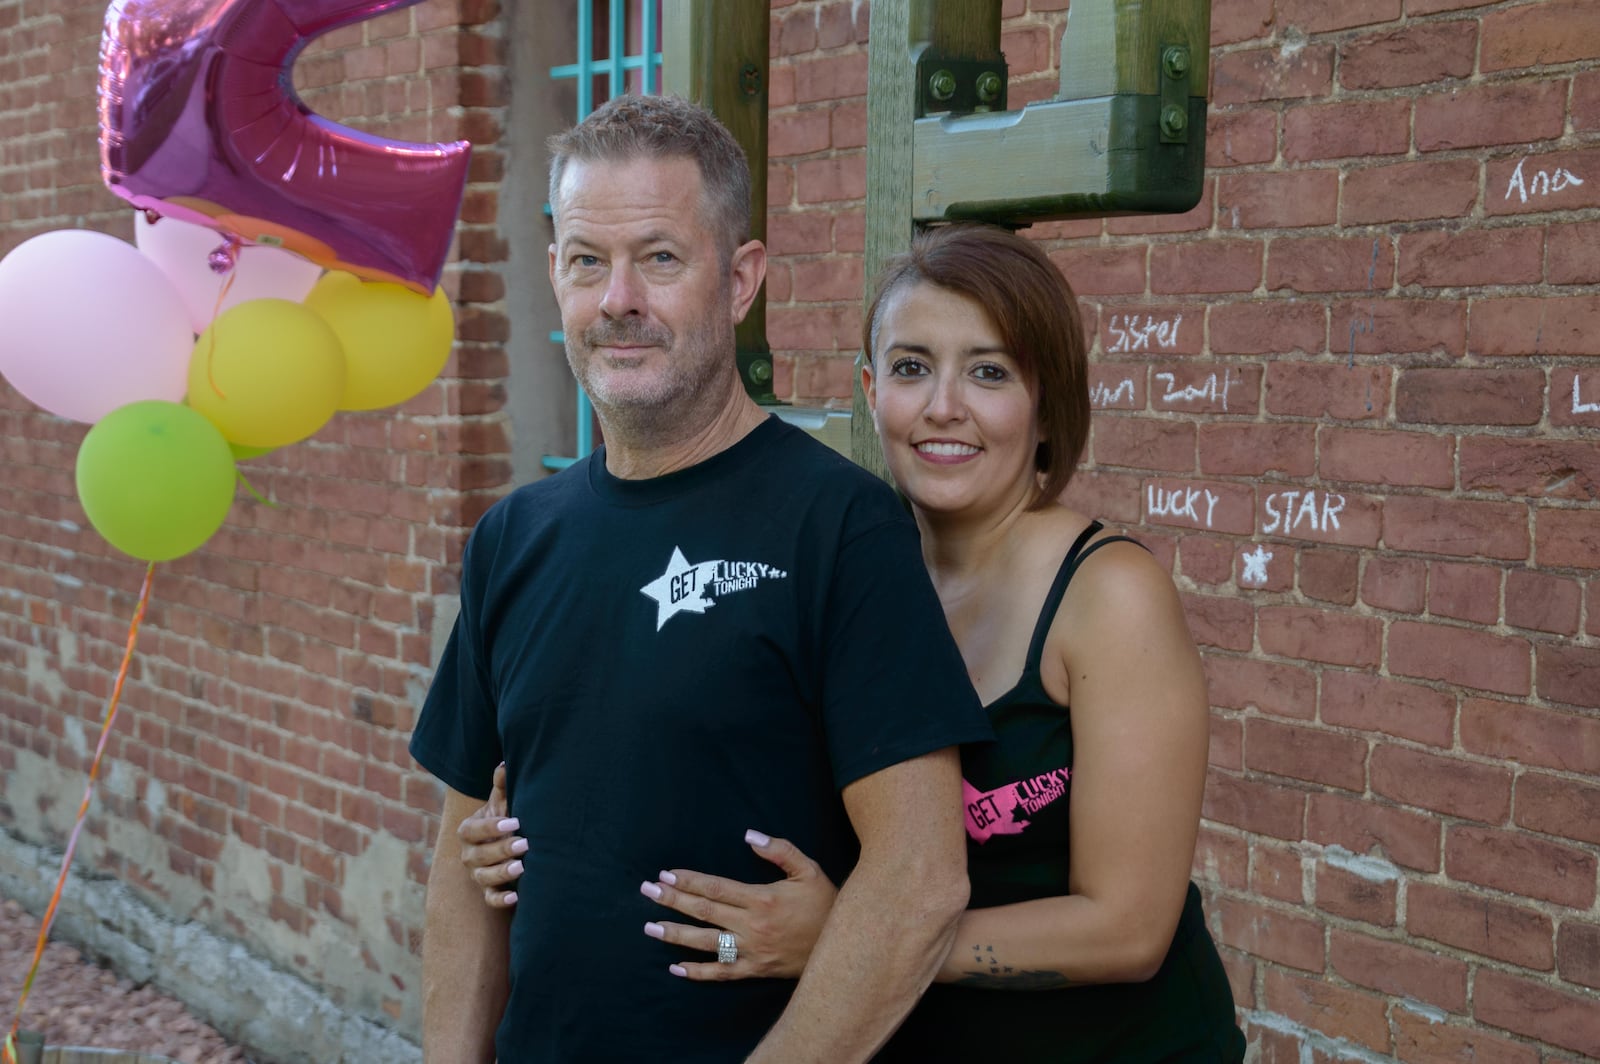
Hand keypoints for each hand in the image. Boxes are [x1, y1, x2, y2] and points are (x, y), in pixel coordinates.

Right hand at [456, 762, 524, 908]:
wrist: (505, 842)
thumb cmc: (504, 818)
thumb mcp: (502, 803)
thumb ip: (502, 787)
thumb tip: (504, 764)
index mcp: (468, 832)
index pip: (472, 831)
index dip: (491, 827)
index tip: (514, 821)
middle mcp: (469, 855)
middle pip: (479, 856)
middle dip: (501, 850)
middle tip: (524, 844)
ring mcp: (478, 875)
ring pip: (484, 878)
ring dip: (502, 873)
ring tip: (522, 867)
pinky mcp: (489, 891)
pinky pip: (491, 899)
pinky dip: (501, 900)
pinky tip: (516, 897)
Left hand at [640, 830, 837, 980]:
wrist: (844, 946)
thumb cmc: (825, 903)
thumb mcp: (809, 869)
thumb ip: (780, 850)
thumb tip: (750, 836)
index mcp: (762, 898)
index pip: (716, 888)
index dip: (689, 880)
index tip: (666, 874)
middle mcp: (752, 926)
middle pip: (705, 912)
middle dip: (673, 900)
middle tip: (647, 891)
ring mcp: (753, 950)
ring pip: (707, 943)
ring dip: (676, 935)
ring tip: (650, 928)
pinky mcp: (756, 970)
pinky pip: (723, 973)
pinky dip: (698, 972)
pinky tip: (676, 968)